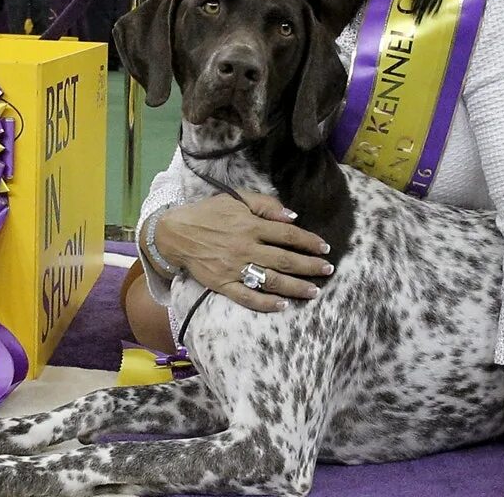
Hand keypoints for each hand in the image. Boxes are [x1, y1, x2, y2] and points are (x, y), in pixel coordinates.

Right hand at [154, 192, 333, 311]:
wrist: (175, 233)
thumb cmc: (207, 213)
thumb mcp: (235, 198)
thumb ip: (265, 204)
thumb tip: (292, 217)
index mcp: (250, 225)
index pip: (288, 234)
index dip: (309, 241)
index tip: (324, 248)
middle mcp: (245, 247)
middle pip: (285, 259)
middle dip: (310, 266)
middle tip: (328, 270)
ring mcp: (234, 268)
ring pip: (271, 280)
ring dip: (295, 287)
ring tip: (314, 291)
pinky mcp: (222, 284)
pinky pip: (247, 297)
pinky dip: (265, 303)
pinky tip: (282, 305)